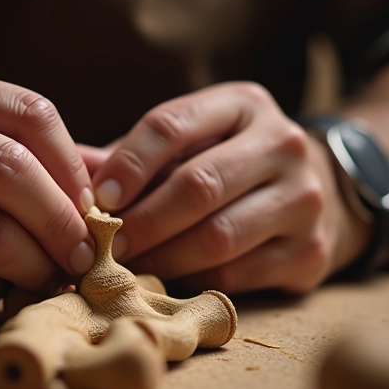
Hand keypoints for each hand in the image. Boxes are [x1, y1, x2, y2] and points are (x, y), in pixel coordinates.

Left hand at [87, 83, 370, 293]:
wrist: (322, 191)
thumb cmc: (229, 162)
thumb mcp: (191, 141)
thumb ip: (131, 154)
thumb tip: (66, 172)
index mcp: (243, 104)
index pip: (173, 126)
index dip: (128, 164)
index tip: (98, 199)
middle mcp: (282, 143)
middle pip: (197, 186)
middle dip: (141, 220)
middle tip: (104, 245)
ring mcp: (303, 199)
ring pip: (217, 237)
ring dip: (161, 257)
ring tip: (126, 268)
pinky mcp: (309, 253)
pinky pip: (235, 276)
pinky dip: (190, 283)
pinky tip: (164, 283)